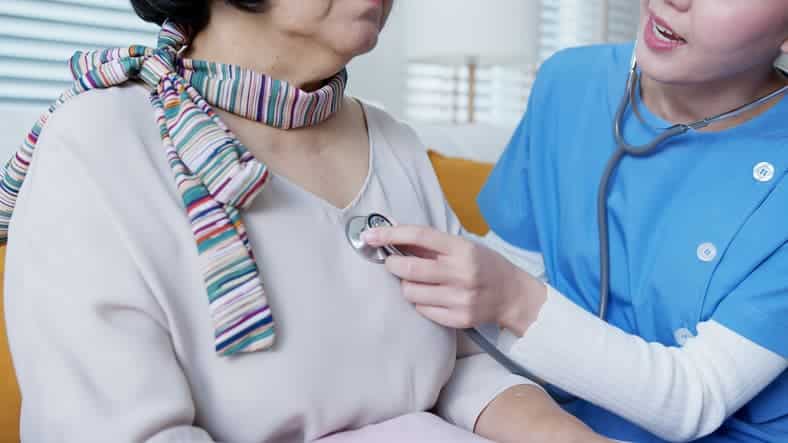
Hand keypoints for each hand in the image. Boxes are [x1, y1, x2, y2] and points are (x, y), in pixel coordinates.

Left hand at [362, 225, 546, 334]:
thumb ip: (431, 244)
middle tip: (391, 263)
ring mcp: (460, 298)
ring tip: (418, 282)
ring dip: (406, 285)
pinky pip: (422, 310)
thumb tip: (392, 236)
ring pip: (411, 292)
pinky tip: (431, 296)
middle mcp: (461, 273)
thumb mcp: (463, 246)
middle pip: (409, 269)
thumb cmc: (484, 265)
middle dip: (392, 264)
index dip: (391, 234)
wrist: (512, 295)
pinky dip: (420, 302)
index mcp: (462, 249)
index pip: (420, 236)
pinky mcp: (458, 319)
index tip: (371, 235)